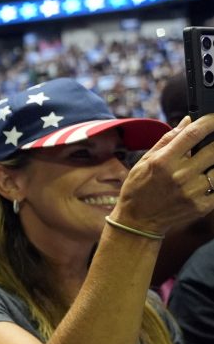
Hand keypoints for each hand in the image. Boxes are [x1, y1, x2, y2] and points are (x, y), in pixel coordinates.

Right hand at [112, 114, 213, 234]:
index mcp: (163, 161)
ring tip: (204, 165)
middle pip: (213, 150)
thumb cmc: (138, 189)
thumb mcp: (145, 161)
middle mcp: (179, 175)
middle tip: (210, 145)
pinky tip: (205, 179)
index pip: (194, 134)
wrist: (137, 222)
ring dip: (213, 164)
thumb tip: (188, 121)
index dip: (210, 122)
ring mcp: (192, 192)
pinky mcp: (202, 206)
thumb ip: (168, 140)